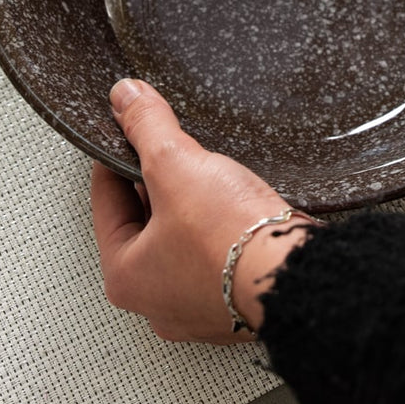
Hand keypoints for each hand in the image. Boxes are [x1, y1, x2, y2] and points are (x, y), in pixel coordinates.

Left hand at [90, 78, 314, 343]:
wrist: (297, 275)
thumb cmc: (233, 241)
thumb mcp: (176, 165)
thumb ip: (147, 128)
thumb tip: (126, 98)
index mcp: (125, 277)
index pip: (106, 201)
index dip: (115, 157)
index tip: (128, 133)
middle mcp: (157, 301)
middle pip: (145, 221)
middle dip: (160, 184)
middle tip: (177, 153)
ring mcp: (199, 305)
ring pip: (184, 240)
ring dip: (194, 208)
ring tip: (212, 178)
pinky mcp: (237, 301)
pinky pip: (219, 255)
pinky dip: (224, 231)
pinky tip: (238, 209)